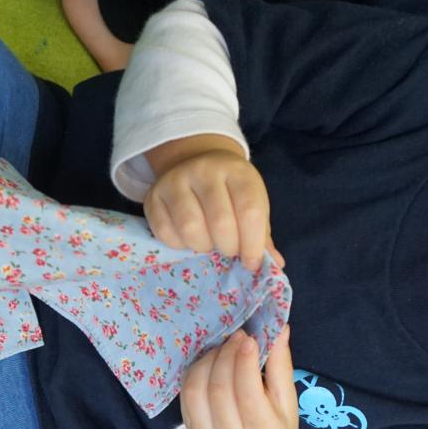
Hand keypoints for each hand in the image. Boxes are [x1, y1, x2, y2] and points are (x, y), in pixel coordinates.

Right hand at [143, 134, 283, 271]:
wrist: (197, 163)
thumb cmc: (231, 192)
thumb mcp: (252, 204)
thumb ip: (261, 235)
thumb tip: (275, 265)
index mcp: (238, 172)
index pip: (249, 211)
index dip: (252, 244)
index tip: (251, 262)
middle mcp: (205, 171)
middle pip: (220, 222)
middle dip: (228, 247)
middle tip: (228, 250)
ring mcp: (176, 181)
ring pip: (190, 228)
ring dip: (202, 247)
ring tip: (208, 243)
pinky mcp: (153, 195)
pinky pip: (165, 233)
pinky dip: (179, 245)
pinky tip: (187, 239)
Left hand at [180, 327, 297, 428]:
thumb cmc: (274, 423)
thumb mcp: (287, 399)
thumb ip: (282, 366)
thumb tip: (280, 329)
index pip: (248, 395)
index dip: (245, 363)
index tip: (249, 339)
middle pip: (220, 390)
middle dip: (227, 356)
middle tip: (237, 336)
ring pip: (197, 390)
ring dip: (209, 360)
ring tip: (224, 347)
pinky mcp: (191, 427)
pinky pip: (186, 393)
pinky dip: (196, 370)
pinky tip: (211, 360)